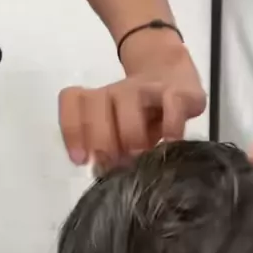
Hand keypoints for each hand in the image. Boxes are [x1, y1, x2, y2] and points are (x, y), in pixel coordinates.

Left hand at [59, 45, 205, 169]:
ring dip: (130, 132)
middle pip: (96, 103)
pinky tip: (171, 144)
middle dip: (102, 138)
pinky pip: (172, 103)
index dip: (72, 130)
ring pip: (129, 100)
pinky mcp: (180, 92)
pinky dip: (170, 125)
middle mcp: (118, 91)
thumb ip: (109, 150)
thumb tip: (102, 171)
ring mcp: (148, 88)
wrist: (178, 80)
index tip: (81, 160)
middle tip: (116, 165)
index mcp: (98, 100)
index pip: (73, 101)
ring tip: (140, 157)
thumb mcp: (121, 134)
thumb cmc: (144, 118)